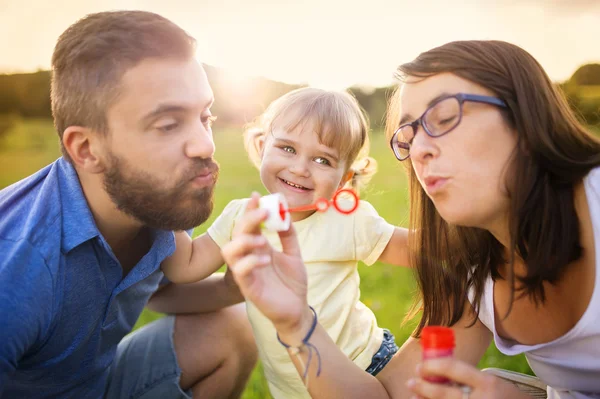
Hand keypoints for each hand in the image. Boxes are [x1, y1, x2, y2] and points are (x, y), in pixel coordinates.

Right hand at [221, 193, 308, 335]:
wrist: (297, 310)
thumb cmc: (293, 284)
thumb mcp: (294, 255)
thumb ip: (288, 236)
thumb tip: (284, 214)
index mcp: (259, 247)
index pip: (250, 224)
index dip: (251, 209)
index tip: (257, 195)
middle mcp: (249, 257)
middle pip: (237, 233)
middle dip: (248, 219)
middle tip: (263, 212)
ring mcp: (246, 272)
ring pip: (229, 251)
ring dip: (243, 241)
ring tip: (262, 240)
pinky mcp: (248, 288)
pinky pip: (240, 272)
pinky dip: (251, 261)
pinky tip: (266, 259)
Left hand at [407, 358, 529, 398]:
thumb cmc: (507, 398)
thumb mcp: (493, 383)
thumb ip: (470, 379)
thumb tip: (437, 374)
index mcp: (488, 383)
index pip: (454, 368)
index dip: (432, 366)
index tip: (420, 366)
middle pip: (444, 394)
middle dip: (423, 388)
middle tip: (410, 382)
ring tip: (413, 398)